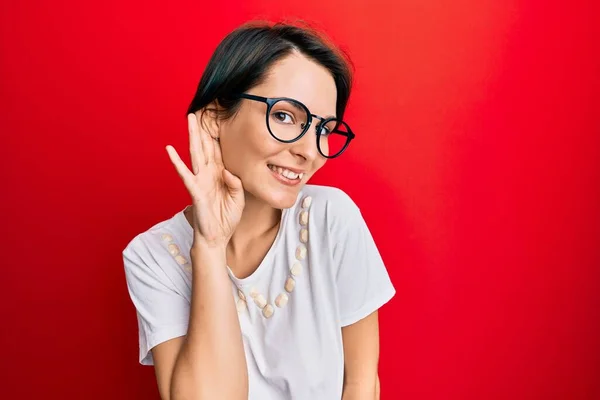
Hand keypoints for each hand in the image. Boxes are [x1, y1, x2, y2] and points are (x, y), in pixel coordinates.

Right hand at [166, 112, 244, 247]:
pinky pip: (185, 174)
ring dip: (192, 136)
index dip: (218, 135)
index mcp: (220, 174)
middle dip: (202, 129)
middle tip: (199, 110)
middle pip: (205, 146)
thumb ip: (236, 183)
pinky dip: (177, 162)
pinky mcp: (195, 191)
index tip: (217, 119)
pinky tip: (170, 150)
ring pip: (196, 154)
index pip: (219, 151)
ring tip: (189, 120)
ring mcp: (200, 181)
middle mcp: (208, 174)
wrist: (217, 237)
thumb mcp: (239, 198)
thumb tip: (228, 172)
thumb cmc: (226, 217)